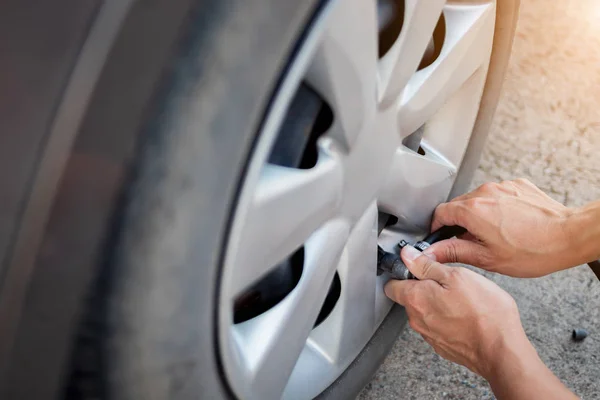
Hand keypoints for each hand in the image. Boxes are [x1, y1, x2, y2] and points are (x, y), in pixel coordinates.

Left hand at [385, 246, 577, 399]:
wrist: (501, 350)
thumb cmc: (484, 312)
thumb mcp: (457, 276)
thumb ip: (427, 265)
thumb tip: (408, 255)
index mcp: (416, 298)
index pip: (391, 284)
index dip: (402, 272)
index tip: (416, 266)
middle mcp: (417, 319)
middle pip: (409, 298)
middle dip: (423, 287)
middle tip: (447, 281)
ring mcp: (429, 335)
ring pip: (425, 312)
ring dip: (437, 303)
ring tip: (461, 298)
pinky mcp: (442, 345)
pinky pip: (438, 326)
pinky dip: (447, 319)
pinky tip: (465, 315)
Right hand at [425, 178, 574, 276]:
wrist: (569, 236)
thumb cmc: (534, 250)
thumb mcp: (487, 258)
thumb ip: (454, 251)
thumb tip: (432, 252)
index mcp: (473, 210)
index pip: (440, 212)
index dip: (436, 227)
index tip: (440, 236)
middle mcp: (484, 193)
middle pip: (458, 205)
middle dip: (458, 222)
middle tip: (469, 241)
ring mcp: (501, 187)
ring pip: (477, 200)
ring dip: (478, 214)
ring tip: (493, 234)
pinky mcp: (516, 185)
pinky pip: (496, 195)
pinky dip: (496, 208)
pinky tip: (508, 224)